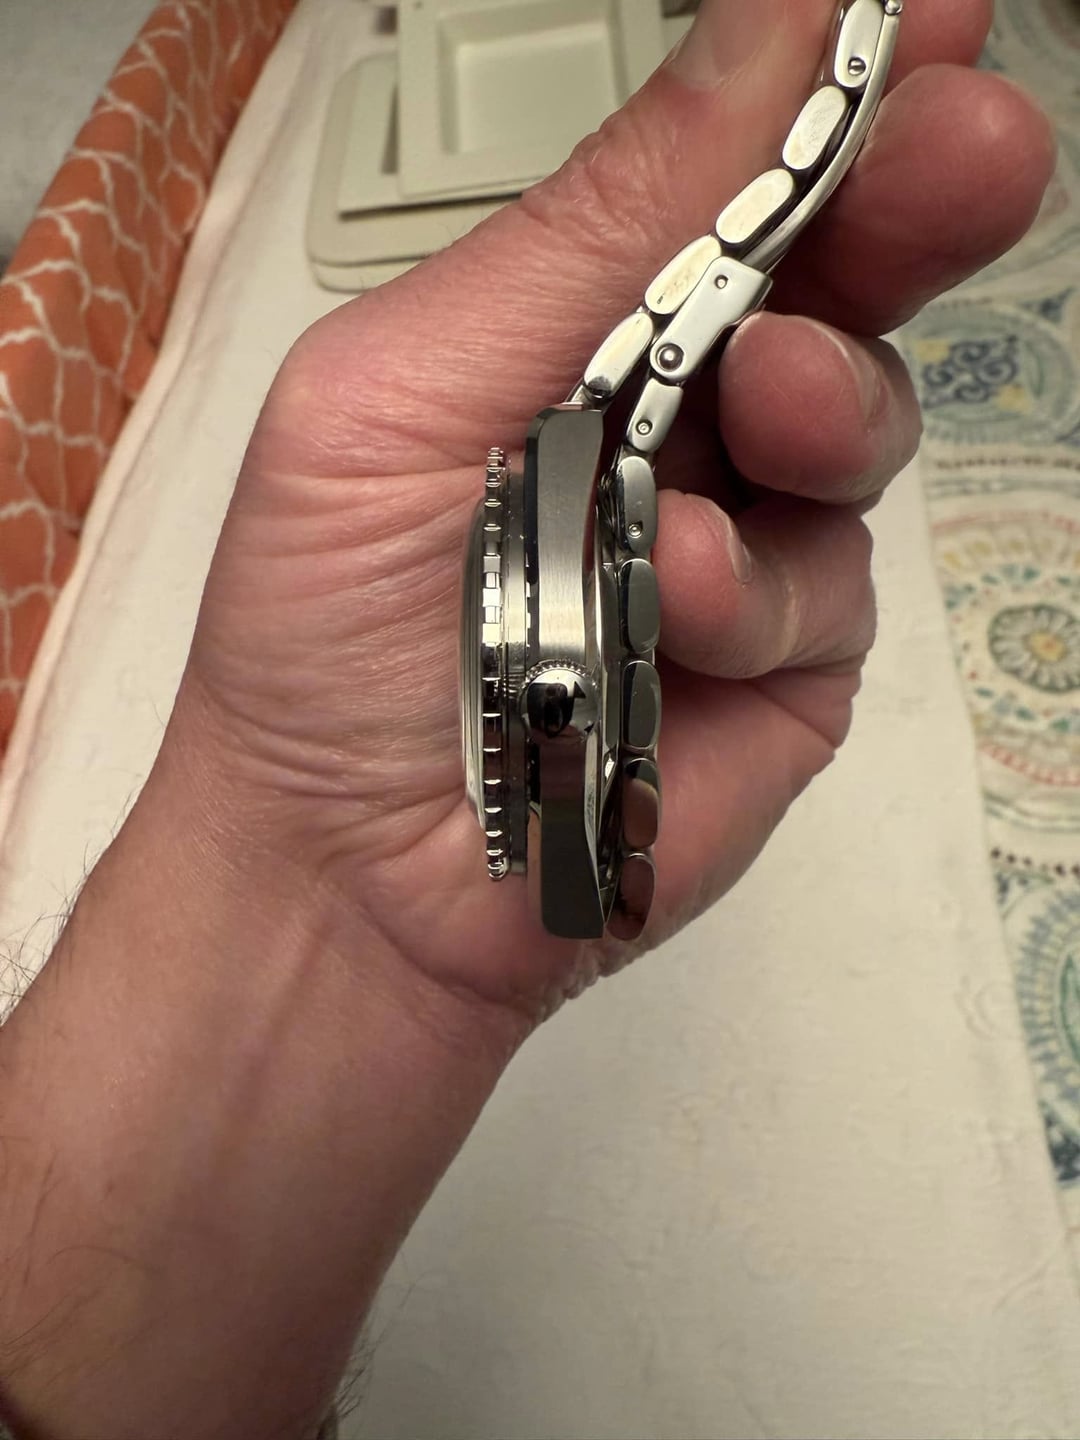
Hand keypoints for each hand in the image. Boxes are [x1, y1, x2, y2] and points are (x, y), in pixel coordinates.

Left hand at [173, 0, 1052, 1022]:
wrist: (350, 877)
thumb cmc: (325, 641)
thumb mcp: (406, 398)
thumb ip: (587, 233)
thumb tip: (760, 34)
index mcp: (567, 326)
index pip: (715, 184)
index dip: (818, 98)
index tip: (910, 22)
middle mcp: (670, 418)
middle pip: (834, 280)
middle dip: (908, 203)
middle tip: (973, 146)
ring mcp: (746, 540)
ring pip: (863, 424)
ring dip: (836, 402)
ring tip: (769, 417)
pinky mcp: (787, 661)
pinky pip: (830, 586)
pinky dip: (762, 586)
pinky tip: (681, 607)